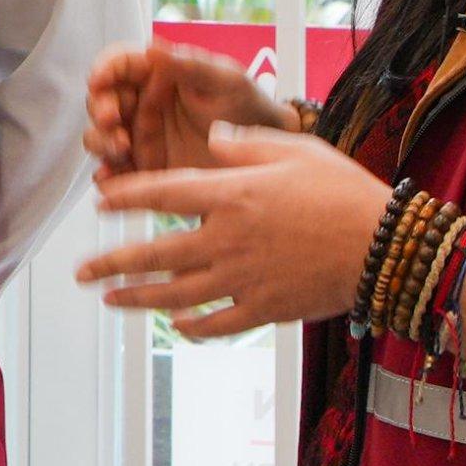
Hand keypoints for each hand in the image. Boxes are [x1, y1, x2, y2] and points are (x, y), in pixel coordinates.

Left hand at [73, 122, 393, 336]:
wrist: (384, 246)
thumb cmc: (344, 190)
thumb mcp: (295, 149)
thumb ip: (245, 145)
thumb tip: (210, 138)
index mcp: (232, 195)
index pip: (162, 193)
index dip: (126, 197)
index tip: (100, 200)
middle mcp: (227, 239)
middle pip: (155, 254)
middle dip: (112, 263)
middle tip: (82, 271)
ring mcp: (242, 279)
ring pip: (175, 295)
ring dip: (137, 299)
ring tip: (110, 299)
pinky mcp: (263, 309)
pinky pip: (216, 324)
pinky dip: (191, 328)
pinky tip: (175, 326)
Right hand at [84, 40, 294, 176]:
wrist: (265, 154)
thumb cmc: (248, 106)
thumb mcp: (226, 79)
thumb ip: (190, 64)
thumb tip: (152, 47)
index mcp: (157, 73)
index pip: (120, 64)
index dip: (104, 69)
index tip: (99, 80)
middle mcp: (142, 103)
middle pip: (101, 101)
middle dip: (99, 109)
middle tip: (113, 119)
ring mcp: (139, 136)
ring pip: (100, 136)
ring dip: (101, 141)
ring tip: (121, 148)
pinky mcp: (143, 167)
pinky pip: (114, 170)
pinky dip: (106, 174)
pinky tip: (110, 177)